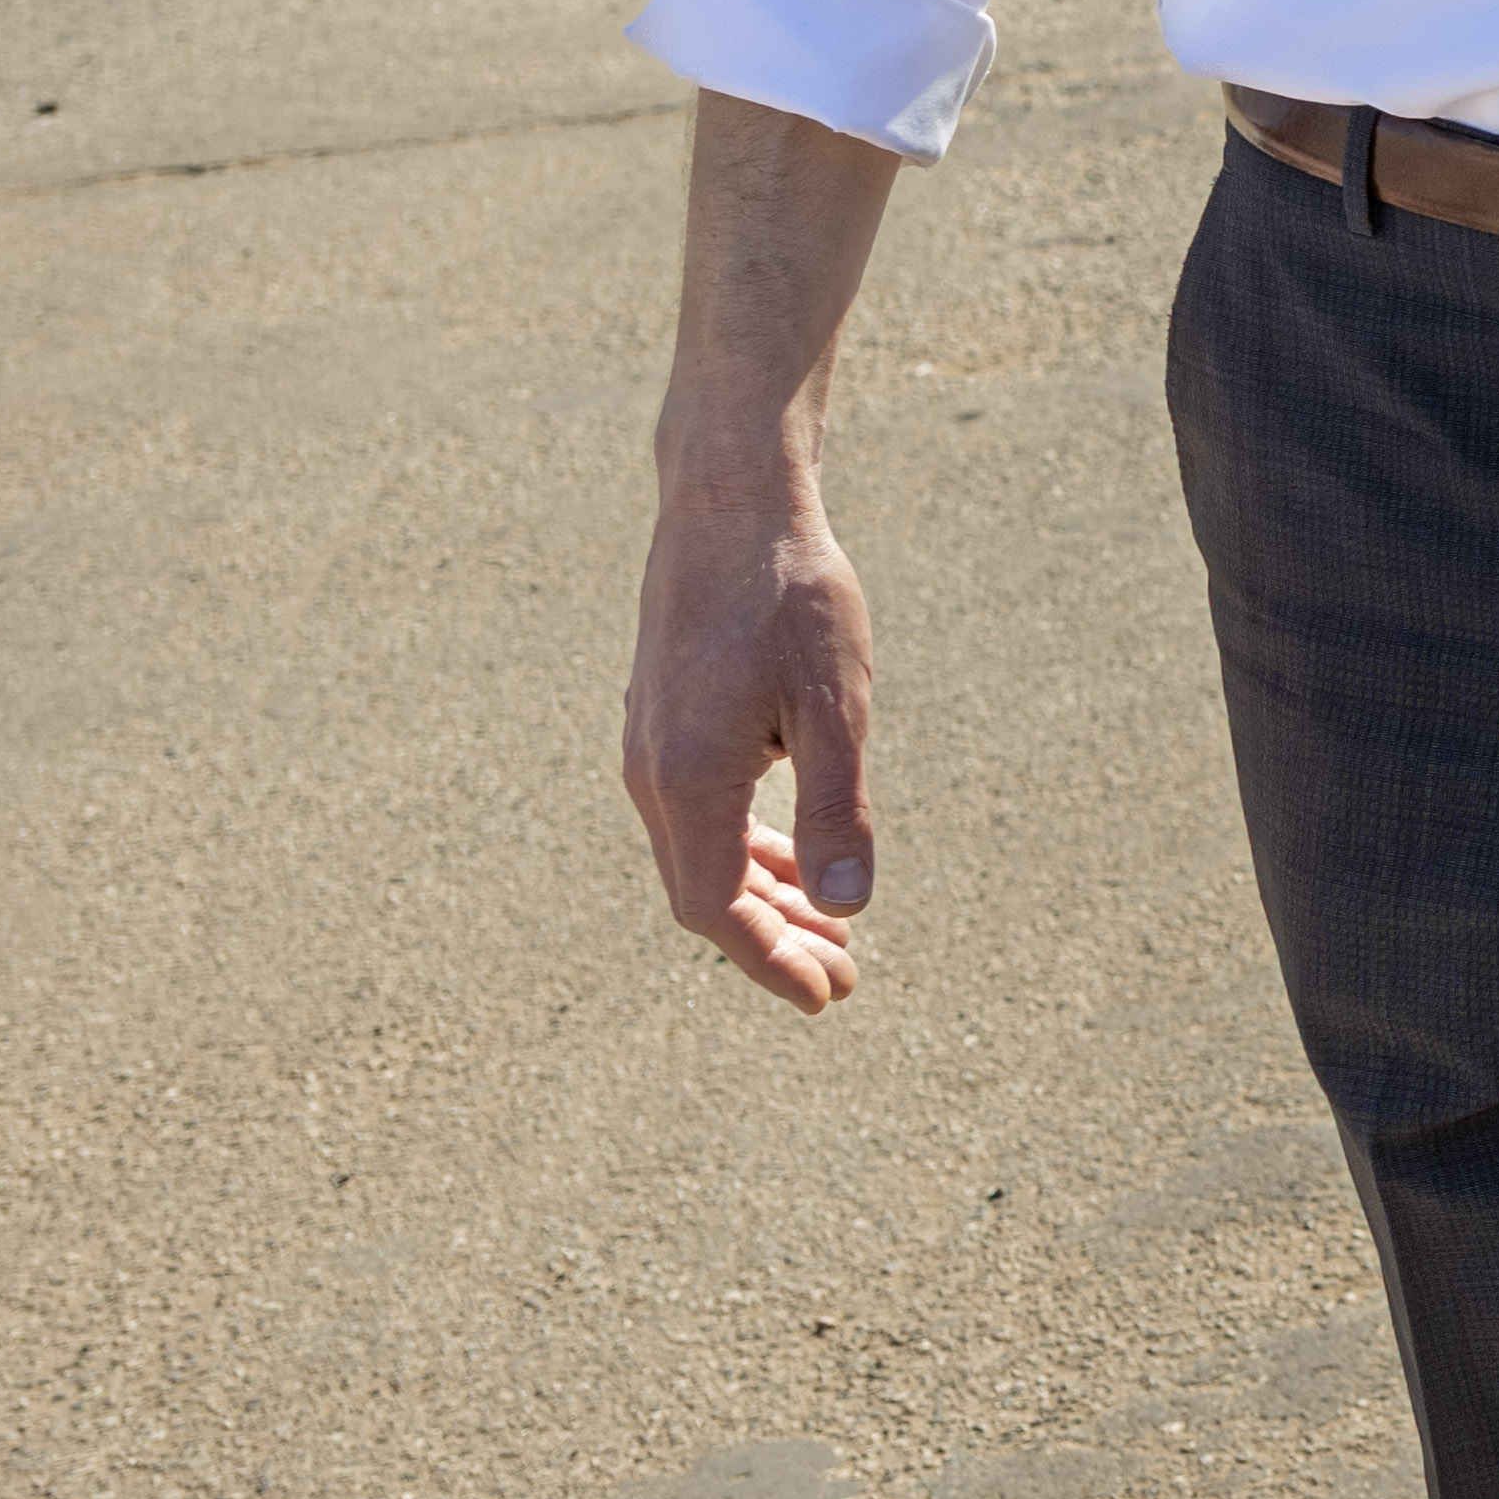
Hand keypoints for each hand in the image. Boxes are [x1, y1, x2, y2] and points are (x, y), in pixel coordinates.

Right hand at [623, 478, 876, 1012]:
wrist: (730, 502)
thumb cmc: (792, 595)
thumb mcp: (835, 705)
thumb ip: (837, 808)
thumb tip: (848, 903)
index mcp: (686, 780)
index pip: (716, 909)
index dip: (769, 962)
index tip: (829, 996)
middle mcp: (652, 773)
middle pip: (705, 893)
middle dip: (773, 942)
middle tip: (844, 976)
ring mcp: (650, 745)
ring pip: (702, 852)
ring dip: (763, 896)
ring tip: (830, 927)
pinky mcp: (664, 718)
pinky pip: (699, 811)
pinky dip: (746, 844)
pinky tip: (790, 853)